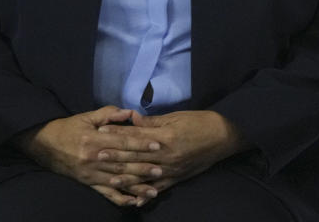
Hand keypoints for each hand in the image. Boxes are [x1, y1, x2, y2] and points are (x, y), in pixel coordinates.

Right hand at [14, 106, 163, 206]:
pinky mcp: (88, 183)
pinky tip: (133, 202)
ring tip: (154, 190)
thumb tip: (129, 112)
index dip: (140, 143)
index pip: (122, 142)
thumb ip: (108, 114)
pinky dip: (120, 199)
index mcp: (94, 140)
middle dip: (143, 167)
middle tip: (162, 169)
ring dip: (136, 186)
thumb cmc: (68, 128)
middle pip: (123, 163)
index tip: (157, 145)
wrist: (43, 145)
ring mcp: (91, 174)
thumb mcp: (86, 116)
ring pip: (117, 181)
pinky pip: (106, 193)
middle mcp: (93, 159)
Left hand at [96, 110, 247, 204]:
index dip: (117, 134)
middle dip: (115, 156)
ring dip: (126, 178)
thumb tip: (133, 119)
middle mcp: (166, 155)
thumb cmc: (199, 122)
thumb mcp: (176, 117)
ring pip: (145, 175)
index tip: (100, 132)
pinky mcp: (178, 178)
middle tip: (96, 156)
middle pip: (136, 157)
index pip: (135, 136)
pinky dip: (147, 195)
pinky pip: (160, 188)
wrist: (223, 136)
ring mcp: (172, 169)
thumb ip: (153, 121)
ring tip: (109, 180)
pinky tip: (136, 201)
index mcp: (164, 137)